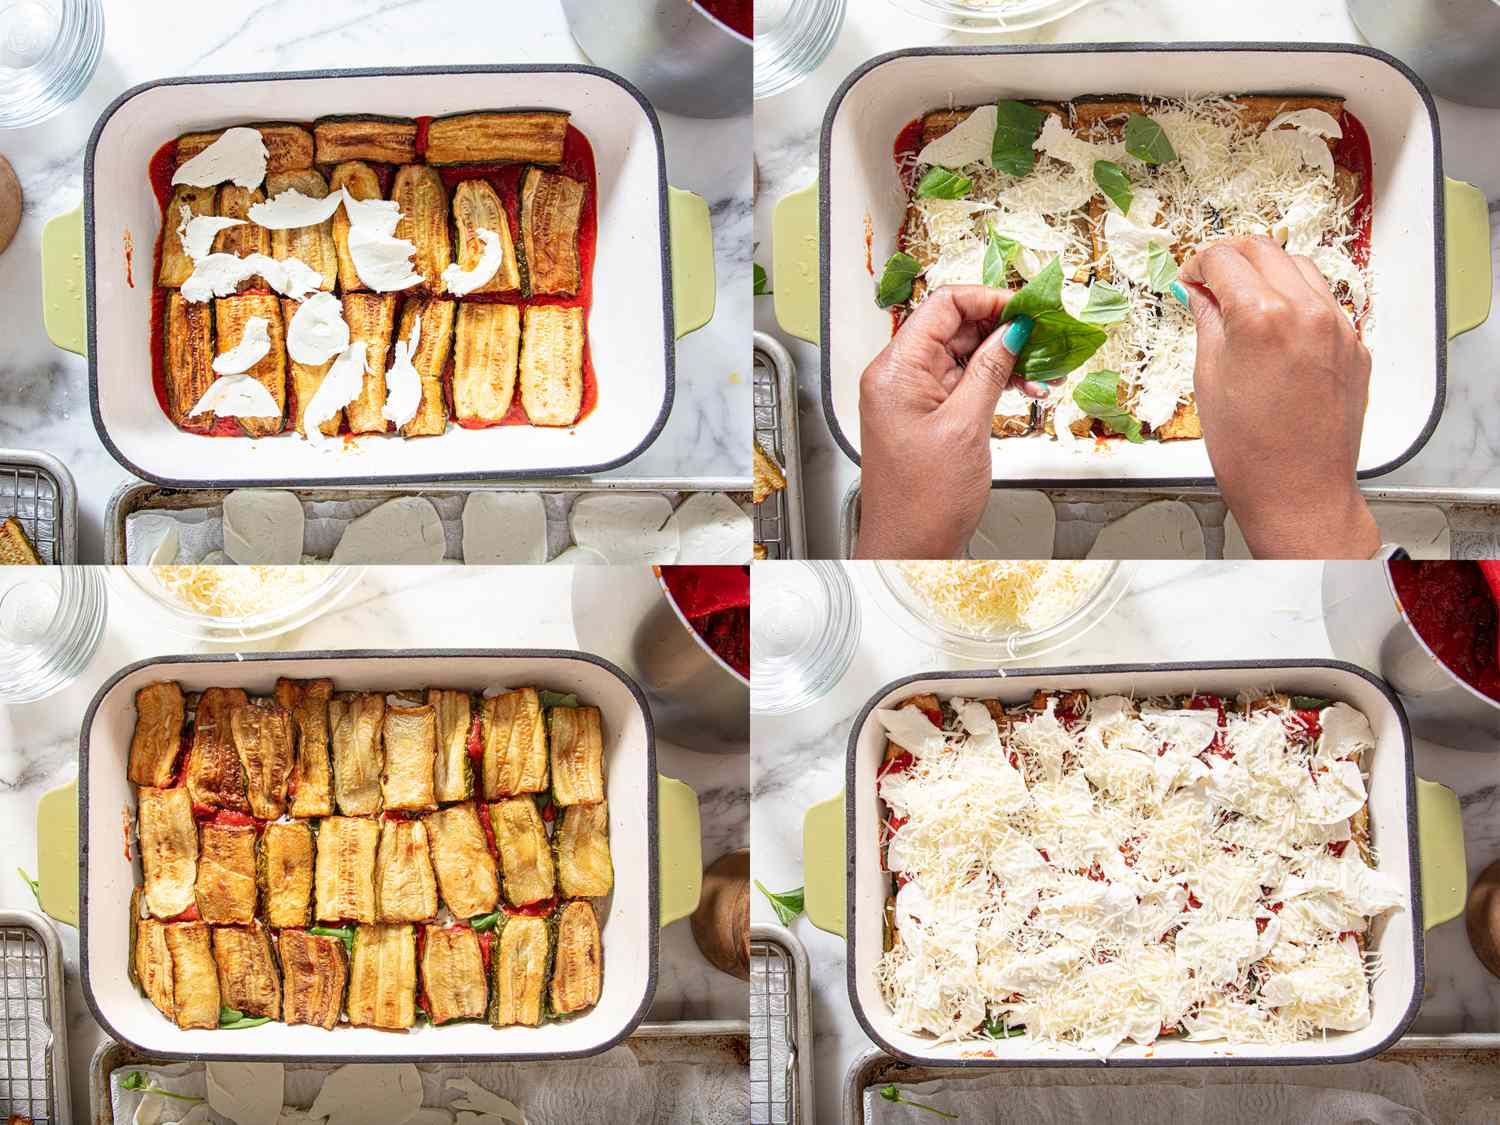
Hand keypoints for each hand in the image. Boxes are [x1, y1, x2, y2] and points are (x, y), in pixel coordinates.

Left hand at [855, 285, 1040, 558]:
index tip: (1027, 307)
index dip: (987, 299)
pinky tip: (1025, 387)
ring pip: (963, 354)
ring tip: (1044, 370)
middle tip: (1046, 335)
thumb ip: (989, 370)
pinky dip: (994, 380)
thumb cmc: (923, 501)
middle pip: (954, 327)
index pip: (941, 306)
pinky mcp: (927, 415)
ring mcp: (912, 396)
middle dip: (1002, 327)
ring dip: (1005, 357)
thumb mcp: (966, 426)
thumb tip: (1012, 330)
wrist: (909, 549)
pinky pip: (963, 382)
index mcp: (895, 370)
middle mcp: (898, 376)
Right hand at [1179, 236, 1378, 559]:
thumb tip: (1200, 294)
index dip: (1197, 264)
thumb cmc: (1249, 451)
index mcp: (1261, 316)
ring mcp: (1337, 325)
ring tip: (1242, 298)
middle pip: (1263, 250)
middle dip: (1230, 257)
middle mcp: (1305, 311)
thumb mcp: (1209, 379)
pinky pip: (1323, 299)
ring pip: (1299, 266)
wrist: (1299, 491)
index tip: (1188, 280)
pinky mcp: (1355, 344)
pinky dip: (1295, 297)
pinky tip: (1275, 324)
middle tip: (1208, 280)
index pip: (1224, 258)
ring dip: (1266, 270)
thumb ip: (1208, 323)